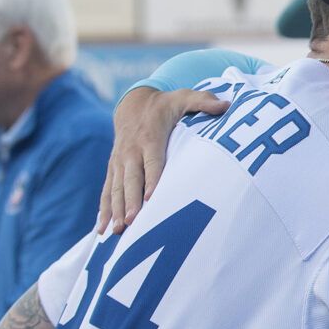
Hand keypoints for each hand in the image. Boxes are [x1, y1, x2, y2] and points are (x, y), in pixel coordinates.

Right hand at [97, 87, 228, 232]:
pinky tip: (102, 230)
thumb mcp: (185, 97)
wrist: (133, 103)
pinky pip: (107, 191)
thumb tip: (226, 105)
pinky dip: (104, 210)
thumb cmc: (166, 105)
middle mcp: (131, 151)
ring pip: (117, 188)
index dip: (151, 179)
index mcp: (150, 138)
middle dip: (130, 201)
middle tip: (132, 222)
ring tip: (117, 231)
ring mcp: (120, 161)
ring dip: (116, 210)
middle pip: (131, 179)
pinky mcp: (114, 169)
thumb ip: (203, 102)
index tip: (150, 198)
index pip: (152, 161)